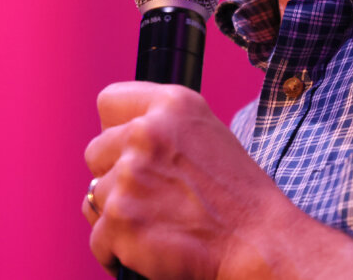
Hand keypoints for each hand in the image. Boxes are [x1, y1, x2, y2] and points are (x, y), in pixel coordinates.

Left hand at [82, 82, 293, 278]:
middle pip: (96, 152)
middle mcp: (147, 133)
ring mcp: (130, 176)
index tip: (127, 150)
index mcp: (171, 104)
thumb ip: (162, 125)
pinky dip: (118, 251)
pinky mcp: (120, 219)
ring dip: (119, 214)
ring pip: (96, 197)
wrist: (257, 241)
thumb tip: (119, 136)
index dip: (116, 130)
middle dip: (116, 176)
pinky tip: (151, 246)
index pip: (109, 101)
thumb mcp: (206, 132)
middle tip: (152, 195)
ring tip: (159, 221)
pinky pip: (98, 238)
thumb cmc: (237, 194)